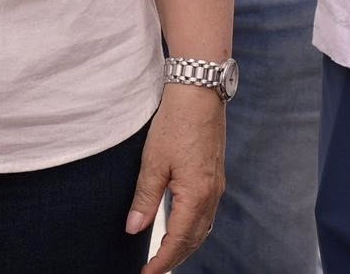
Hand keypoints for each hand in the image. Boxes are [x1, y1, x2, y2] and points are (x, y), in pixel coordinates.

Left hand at [128, 85, 225, 272]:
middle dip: (174, 259)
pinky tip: (182, 228)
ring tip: (166, 256)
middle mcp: (211, 195)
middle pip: (194, 240)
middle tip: (153, 271)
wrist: (199, 94)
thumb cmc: (174, 124)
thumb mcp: (153, 162)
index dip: (162, 261)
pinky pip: (207, 214)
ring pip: (203, 229)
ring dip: (186, 246)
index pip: (178, 241)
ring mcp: (216, 186)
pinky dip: (194, 230)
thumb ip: (145, 199)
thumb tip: (134, 229)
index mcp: (195, 195)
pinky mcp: (215, 176)